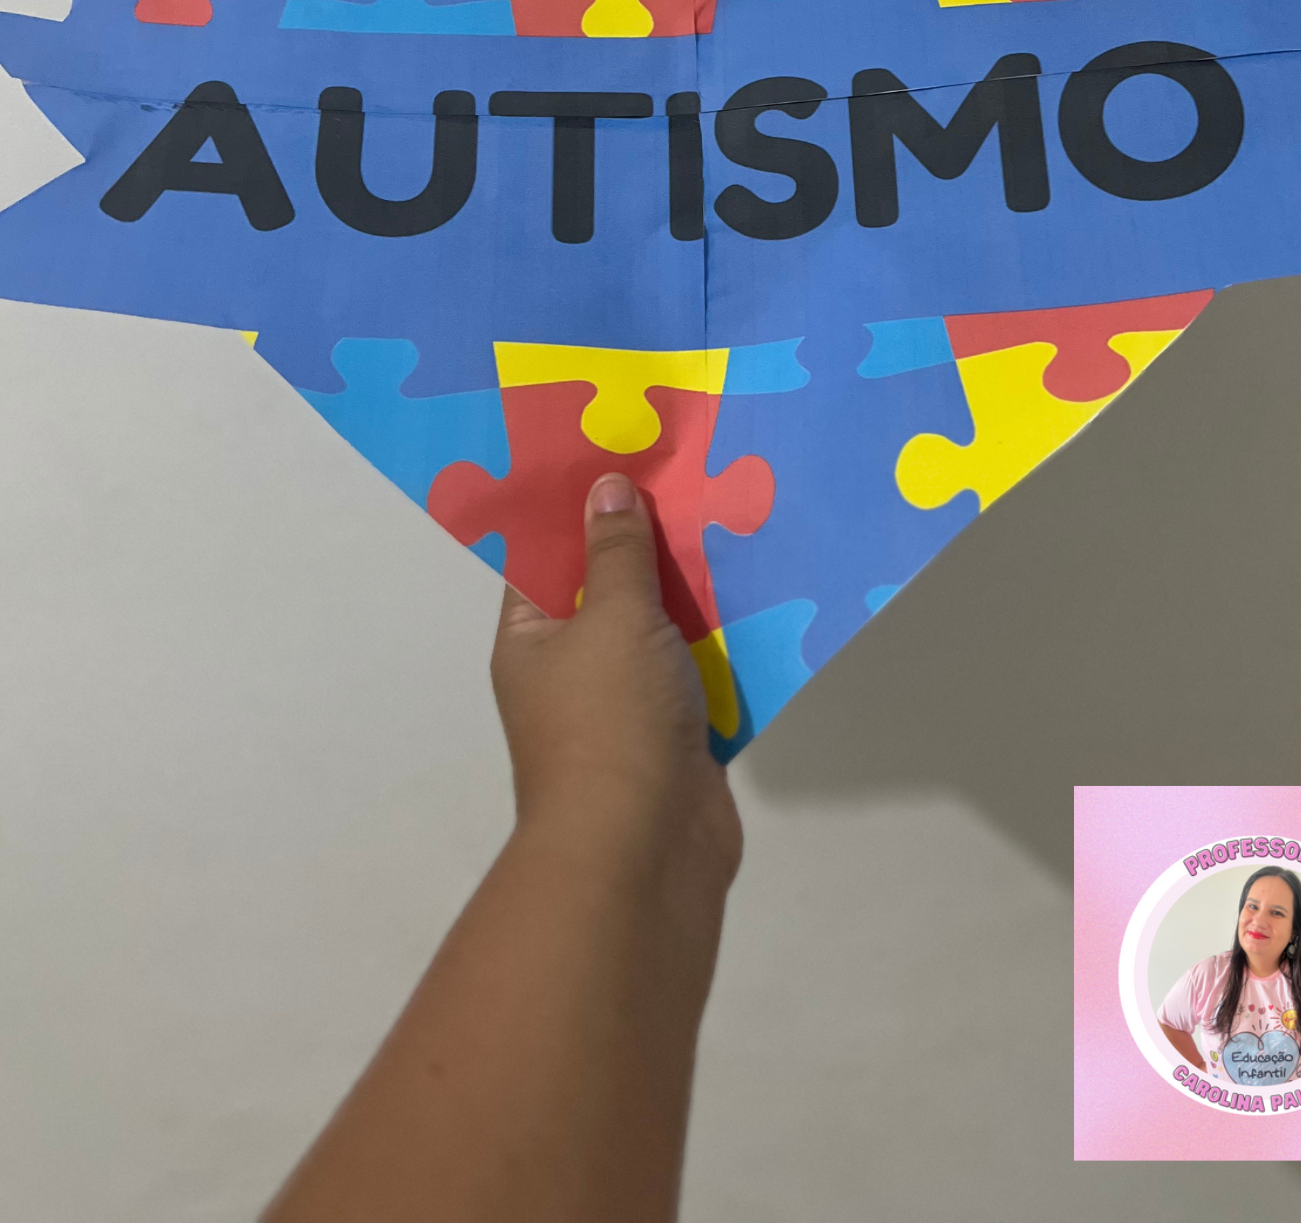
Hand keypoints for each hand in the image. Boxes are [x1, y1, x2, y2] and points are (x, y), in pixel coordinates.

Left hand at [490, 474, 742, 896]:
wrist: (646, 851)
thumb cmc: (608, 722)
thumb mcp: (611, 617)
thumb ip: (617, 550)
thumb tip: (605, 487)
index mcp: (531, 637)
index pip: (545, 554)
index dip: (578, 504)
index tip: (619, 448)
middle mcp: (573, 666)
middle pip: (612, 585)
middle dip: (653, 538)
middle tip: (697, 468)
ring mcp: (628, 702)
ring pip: (665, 627)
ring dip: (700, 586)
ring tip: (741, 509)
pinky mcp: (680, 731)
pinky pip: (705, 668)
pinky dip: (732, 638)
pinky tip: (769, 588)